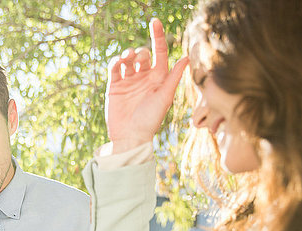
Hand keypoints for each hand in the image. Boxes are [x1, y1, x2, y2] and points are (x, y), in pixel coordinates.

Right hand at [105, 18, 188, 153]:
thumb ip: (174, 77)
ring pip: (128, 59)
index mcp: (158, 78)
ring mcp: (129, 81)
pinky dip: (115, 62)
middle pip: (143, 54)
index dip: (158, 36)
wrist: (130, 136)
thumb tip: (187, 57)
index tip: (155, 21)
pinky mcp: (115, 87)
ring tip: (127, 58)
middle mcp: (144, 78)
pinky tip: (118, 63)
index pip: (160, 52)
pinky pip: (115, 69)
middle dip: (141, 52)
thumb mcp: (164, 97)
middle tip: (138, 58)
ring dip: (127, 54)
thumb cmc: (151, 120)